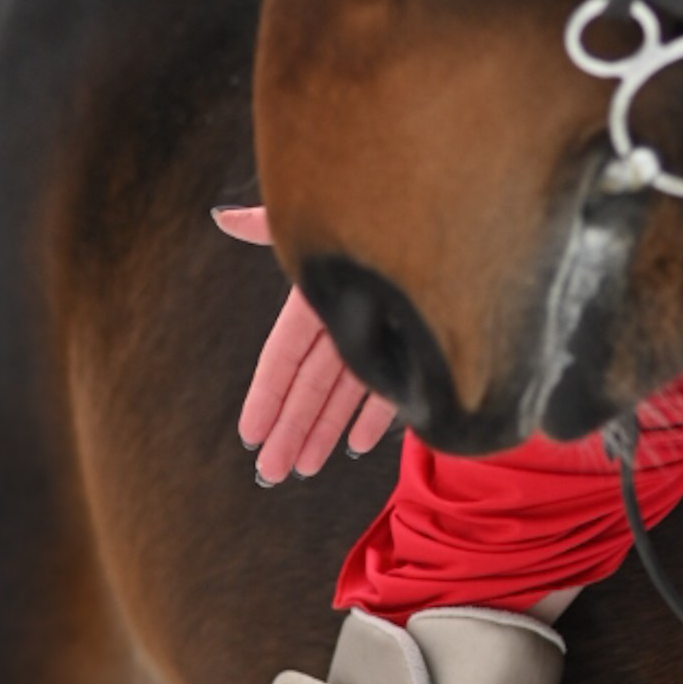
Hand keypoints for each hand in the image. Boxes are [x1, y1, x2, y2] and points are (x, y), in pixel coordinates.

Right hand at [214, 205, 396, 483]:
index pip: (283, 357)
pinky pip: (393, 387)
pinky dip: (373, 416)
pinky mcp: (420, 345)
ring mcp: (384, 334)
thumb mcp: (326, 225)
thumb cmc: (383, 208)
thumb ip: (268, 225)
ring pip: (346, 393)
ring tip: (304, 470)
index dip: (266, 395)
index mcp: (320, 296)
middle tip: (270, 475)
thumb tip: (220, 216)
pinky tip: (354, 445)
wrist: (462, 215)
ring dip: (324, 431)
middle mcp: (349, 319)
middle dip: (290, 430)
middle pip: (312, 386)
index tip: (248, 434)